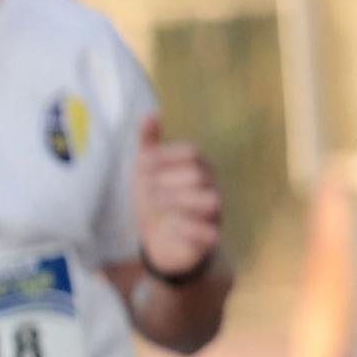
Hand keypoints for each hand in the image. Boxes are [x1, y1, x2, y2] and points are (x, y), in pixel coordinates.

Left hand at [132, 116, 221, 279]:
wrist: (161, 240)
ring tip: (156, 205)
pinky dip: (189, 229)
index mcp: (197, 167)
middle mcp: (210, 187)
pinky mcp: (209, 239)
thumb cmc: (157, 199)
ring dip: (180, 201)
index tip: (143, 164)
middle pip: (199, 174)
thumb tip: (150, 115)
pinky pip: (210, 233)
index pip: (191, 152)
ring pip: (212, 200)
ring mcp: (213, 213)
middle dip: (169, 179)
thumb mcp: (147, 171)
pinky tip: (170, 227)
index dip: (167, 156)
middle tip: (147, 188)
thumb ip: (149, 144)